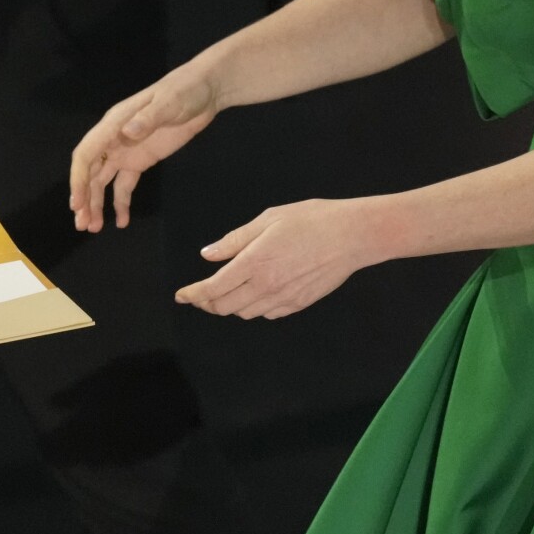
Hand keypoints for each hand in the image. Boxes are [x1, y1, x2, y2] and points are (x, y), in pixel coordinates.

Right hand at [70, 62, 223, 231]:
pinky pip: (125, 184)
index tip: (77, 203)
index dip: (79, 179)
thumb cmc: (184, 92)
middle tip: (83, 224)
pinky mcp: (141, 160)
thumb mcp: (168, 104)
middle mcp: (113, 139)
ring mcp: (126, 150)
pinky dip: (121, 202)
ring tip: (94, 228)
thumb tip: (127, 132)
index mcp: (114, 124)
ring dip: (97, 203)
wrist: (203, 91)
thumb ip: (147, 118)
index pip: (86, 154)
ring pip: (103, 181)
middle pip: (91, 171)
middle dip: (84, 198)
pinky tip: (121, 220)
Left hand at [176, 199, 379, 319]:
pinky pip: (268, 314)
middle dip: (207, 303)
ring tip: (226, 292)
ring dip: (230, 306)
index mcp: (254, 262)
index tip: (181, 295)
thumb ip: (235, 240)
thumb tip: (208, 255)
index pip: (213, 289)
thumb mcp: (268, 219)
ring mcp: (284, 298)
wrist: (352, 236)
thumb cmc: (312, 219)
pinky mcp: (299, 304)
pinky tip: (256, 293)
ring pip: (245, 313)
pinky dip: (255, 307)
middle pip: (225, 308)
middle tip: (200, 294)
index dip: (193, 295)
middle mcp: (266, 286)